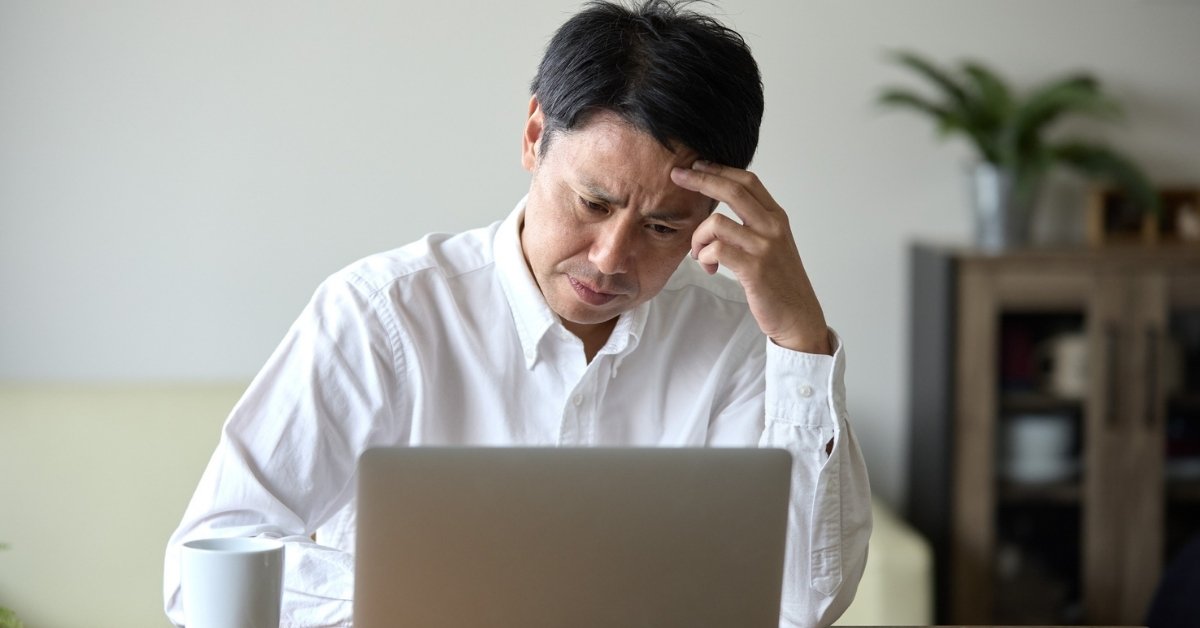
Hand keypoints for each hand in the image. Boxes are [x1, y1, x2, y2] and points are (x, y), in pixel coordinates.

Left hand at [670, 161, 830, 354]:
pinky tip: (708, 267)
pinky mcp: (754, 268)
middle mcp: (773, 227)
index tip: (697, 165)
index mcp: (777, 217)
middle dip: (700, 179)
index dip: (720, 169)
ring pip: (716, 223)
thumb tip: (719, 209)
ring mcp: (764, 247)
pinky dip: (703, 256)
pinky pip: (715, 250)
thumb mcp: (772, 244)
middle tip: (677, 176)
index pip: (747, 181)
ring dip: (698, 237)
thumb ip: (753, 224)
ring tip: (698, 254)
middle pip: (732, 190)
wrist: (798, 316)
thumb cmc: (779, 282)